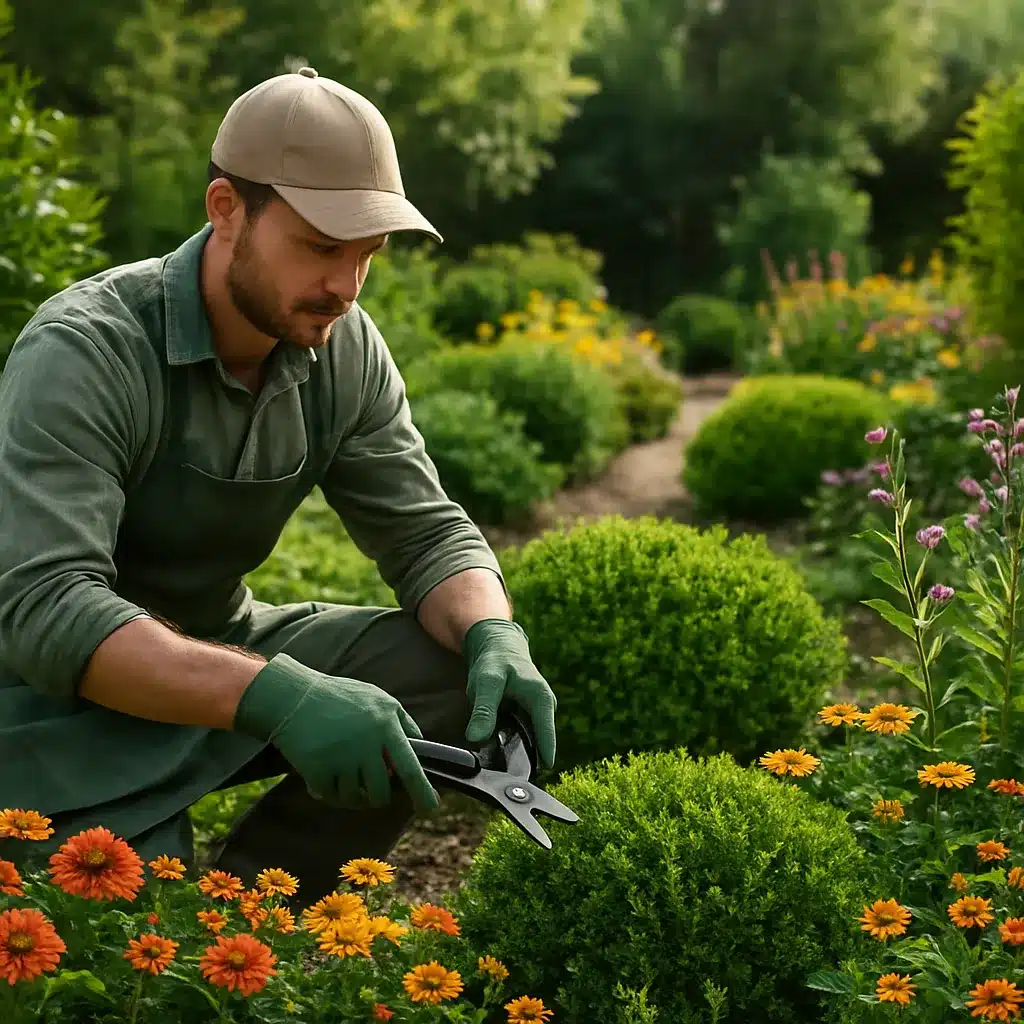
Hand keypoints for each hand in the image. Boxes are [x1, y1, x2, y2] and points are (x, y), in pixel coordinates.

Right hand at [232, 653, 438, 812]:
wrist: (294, 696)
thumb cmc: (341, 697)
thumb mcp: (379, 698)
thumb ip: (402, 722)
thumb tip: (420, 749)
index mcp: (385, 725)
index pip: (410, 767)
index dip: (422, 791)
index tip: (432, 808)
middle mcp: (366, 744)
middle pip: (381, 792)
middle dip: (378, 797)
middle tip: (371, 789)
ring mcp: (341, 758)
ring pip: (355, 799)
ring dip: (352, 795)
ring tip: (344, 777)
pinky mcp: (317, 770)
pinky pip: (331, 797)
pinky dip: (329, 792)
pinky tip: (323, 775)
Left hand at [462, 618, 556, 768]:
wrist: (497, 645)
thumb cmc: (494, 661)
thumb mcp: (486, 682)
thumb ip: (483, 710)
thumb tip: (476, 739)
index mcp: (542, 700)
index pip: (546, 738)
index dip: (540, 761)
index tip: (529, 784)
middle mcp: (545, 710)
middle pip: (538, 746)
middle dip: (523, 763)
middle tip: (505, 782)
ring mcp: (537, 715)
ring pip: (528, 744)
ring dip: (515, 757)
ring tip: (499, 773)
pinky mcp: (527, 718)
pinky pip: (521, 739)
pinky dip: (509, 747)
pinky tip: (496, 756)